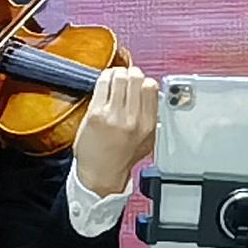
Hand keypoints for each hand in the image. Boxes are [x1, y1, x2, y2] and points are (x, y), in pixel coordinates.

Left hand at [69, 60, 160, 197]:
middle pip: (136, 78)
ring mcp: (113, 115)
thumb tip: (148, 94)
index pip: (151, 87)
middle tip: (125, 77)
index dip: (143, 80)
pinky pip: (102, 84)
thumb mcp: (147, 140)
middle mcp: (133, 119)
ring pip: (119, 77)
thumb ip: (150, 117)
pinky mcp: (96, 113)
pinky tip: (103, 83)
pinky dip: (103, 78)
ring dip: (116, 73)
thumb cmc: (121, 159)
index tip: (138, 82)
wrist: (101, 174)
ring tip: (114, 78)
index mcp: (147, 124)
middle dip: (130, 73)